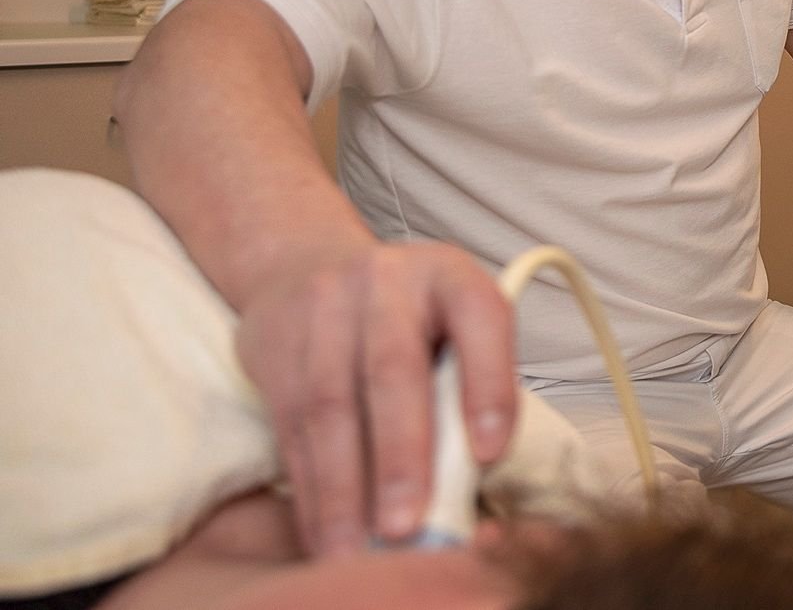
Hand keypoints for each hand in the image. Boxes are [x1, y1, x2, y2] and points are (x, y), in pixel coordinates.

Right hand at [235, 242, 516, 556]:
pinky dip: (310, 488)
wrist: (313, 268)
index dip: (489, 385)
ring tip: (355, 550)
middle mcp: (386, 281)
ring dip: (344, 490)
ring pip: (330, 406)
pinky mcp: (275, 342)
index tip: (492, 454)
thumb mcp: (455, 330)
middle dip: (400, 457)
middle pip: (392, 370)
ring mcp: (323, 306)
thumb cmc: (412, 321)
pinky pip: (290, 426)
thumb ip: (471, 392)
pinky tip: (324, 531)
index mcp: (450, 275)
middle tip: (407, 526)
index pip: (481, 318)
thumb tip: (476, 486)